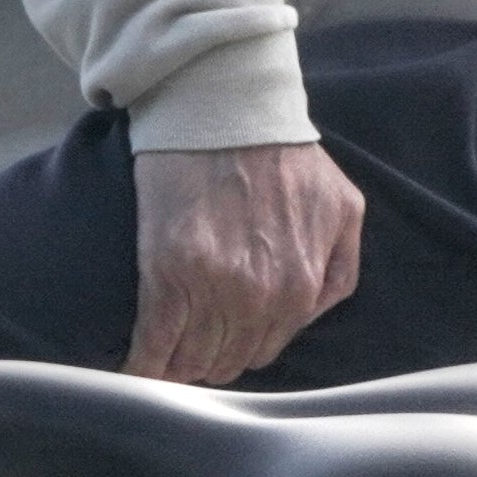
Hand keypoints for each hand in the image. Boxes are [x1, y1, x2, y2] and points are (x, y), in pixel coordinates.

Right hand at [128, 140, 362, 385]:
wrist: (226, 109)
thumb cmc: (282, 152)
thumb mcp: (342, 208)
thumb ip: (338, 270)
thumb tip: (313, 312)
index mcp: (299, 288)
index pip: (263, 352)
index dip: (237, 349)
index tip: (218, 342)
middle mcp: (258, 298)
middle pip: (226, 362)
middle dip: (207, 359)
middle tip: (187, 345)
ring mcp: (211, 290)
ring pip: (191, 361)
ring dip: (175, 365)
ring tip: (160, 357)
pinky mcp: (167, 275)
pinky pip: (154, 344)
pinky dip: (143, 365)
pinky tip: (134, 368)